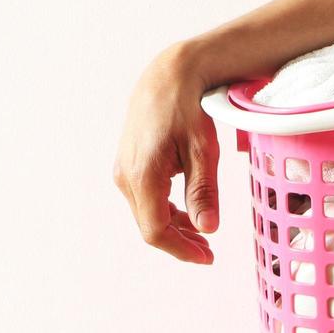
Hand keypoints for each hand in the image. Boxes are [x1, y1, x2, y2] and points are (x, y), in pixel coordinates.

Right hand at [113, 42, 218, 262]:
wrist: (168, 75)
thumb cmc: (188, 108)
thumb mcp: (203, 150)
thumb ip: (203, 191)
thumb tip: (207, 229)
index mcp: (143, 176)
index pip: (156, 230)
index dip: (182, 249)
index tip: (208, 257)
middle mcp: (126, 177)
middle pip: (150, 226)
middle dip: (180, 242)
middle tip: (209, 252)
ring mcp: (124, 171)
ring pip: (147, 213)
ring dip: (174, 228)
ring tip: (201, 236)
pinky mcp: (129, 165)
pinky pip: (145, 199)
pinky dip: (166, 211)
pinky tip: (187, 214)